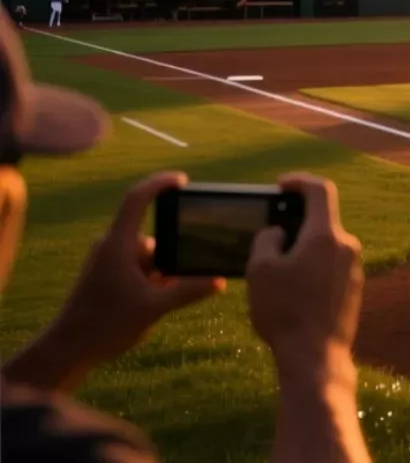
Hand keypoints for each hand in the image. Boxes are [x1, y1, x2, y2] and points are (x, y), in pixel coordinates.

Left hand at [6, 173, 223, 392]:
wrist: (69, 349)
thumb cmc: (106, 324)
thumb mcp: (154, 308)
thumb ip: (188, 292)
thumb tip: (219, 280)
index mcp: (118, 245)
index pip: (137, 199)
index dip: (159, 184)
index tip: (182, 181)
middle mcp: (112, 247)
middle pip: (153, 236)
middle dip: (173, 254)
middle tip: (193, 271)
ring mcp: (108, 261)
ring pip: (148, 256)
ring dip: (164, 272)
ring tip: (172, 296)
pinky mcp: (108, 276)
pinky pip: (139, 268)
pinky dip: (154, 279)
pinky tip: (161, 300)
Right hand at [247, 174, 361, 370]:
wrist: (315, 356)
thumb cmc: (285, 311)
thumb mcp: (260, 269)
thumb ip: (267, 239)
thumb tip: (280, 232)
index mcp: (326, 236)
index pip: (321, 190)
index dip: (299, 181)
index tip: (281, 186)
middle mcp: (347, 247)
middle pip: (321, 221)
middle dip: (295, 223)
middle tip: (270, 235)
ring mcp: (354, 268)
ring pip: (325, 245)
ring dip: (302, 248)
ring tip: (276, 268)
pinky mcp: (354, 288)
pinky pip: (330, 265)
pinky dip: (312, 266)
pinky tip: (292, 288)